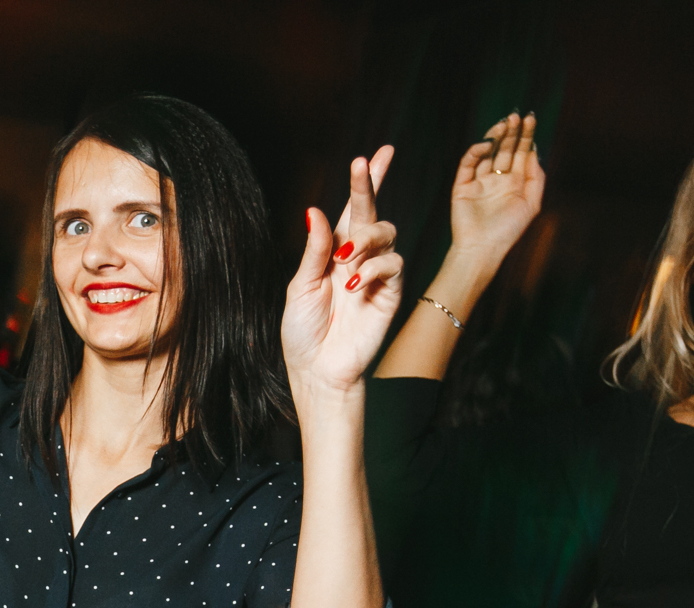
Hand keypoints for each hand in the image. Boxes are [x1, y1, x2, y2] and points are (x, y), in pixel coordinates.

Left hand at [282, 146, 402, 402]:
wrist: (317, 369)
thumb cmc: (303, 331)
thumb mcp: (300, 286)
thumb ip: (314, 250)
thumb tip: (315, 209)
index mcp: (333, 251)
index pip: (351, 210)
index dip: (367, 181)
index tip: (377, 152)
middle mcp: (358, 257)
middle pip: (371, 212)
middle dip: (368, 186)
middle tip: (361, 166)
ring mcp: (376, 274)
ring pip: (387, 233)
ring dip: (366, 237)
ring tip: (346, 259)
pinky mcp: (390, 293)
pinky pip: (393, 264)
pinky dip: (374, 267)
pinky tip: (355, 283)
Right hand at [448, 112, 544, 267]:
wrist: (482, 249)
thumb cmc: (508, 231)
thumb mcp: (532, 204)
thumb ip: (536, 177)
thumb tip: (533, 151)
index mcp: (515, 183)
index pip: (521, 153)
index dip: (526, 136)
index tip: (530, 120)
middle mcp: (498, 179)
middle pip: (505, 149)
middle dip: (511, 132)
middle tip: (516, 116)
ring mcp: (480, 181)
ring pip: (487, 153)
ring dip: (495, 137)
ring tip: (505, 124)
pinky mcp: (463, 186)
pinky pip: (468, 164)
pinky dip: (476, 152)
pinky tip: (487, 144)